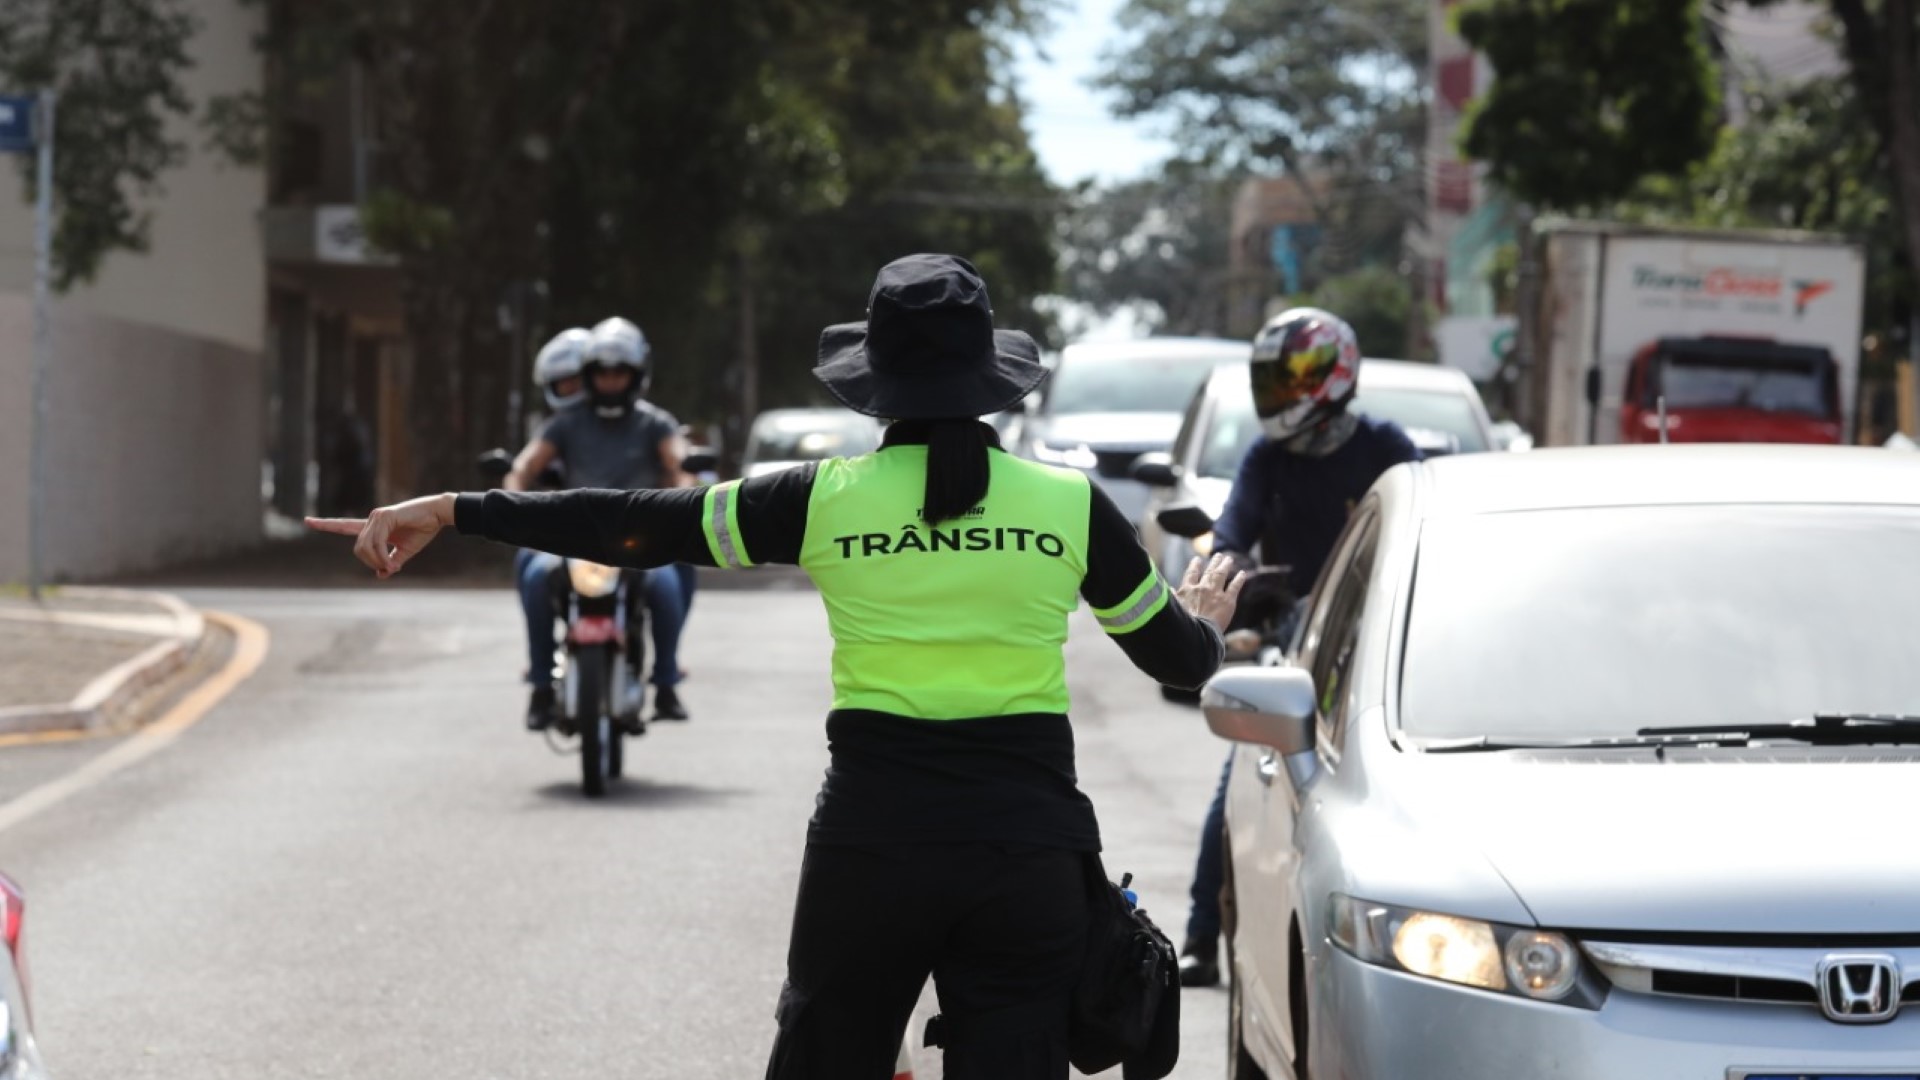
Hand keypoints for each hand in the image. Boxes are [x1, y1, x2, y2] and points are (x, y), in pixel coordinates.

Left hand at [306, 493, 456, 578]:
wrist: (438, 515)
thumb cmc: (423, 530)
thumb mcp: (405, 552)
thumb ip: (391, 562)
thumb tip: (381, 574)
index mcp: (373, 527)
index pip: (344, 526)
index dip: (326, 525)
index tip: (306, 521)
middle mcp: (371, 520)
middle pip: (358, 548)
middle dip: (370, 563)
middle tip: (388, 570)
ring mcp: (376, 517)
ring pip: (364, 547)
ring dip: (377, 562)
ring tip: (392, 567)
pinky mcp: (384, 517)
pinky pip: (376, 543)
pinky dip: (382, 557)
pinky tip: (392, 563)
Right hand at [1178, 553, 1248, 629]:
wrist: (1196, 634)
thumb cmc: (1182, 625)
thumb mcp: (1173, 609)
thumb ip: (1172, 597)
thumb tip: (1169, 590)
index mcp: (1187, 590)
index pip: (1191, 574)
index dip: (1195, 566)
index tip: (1197, 560)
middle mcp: (1202, 588)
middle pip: (1209, 572)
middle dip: (1214, 562)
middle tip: (1219, 555)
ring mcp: (1215, 593)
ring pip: (1221, 575)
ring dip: (1225, 566)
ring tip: (1229, 559)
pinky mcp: (1227, 601)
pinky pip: (1234, 587)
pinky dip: (1239, 579)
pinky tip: (1242, 573)